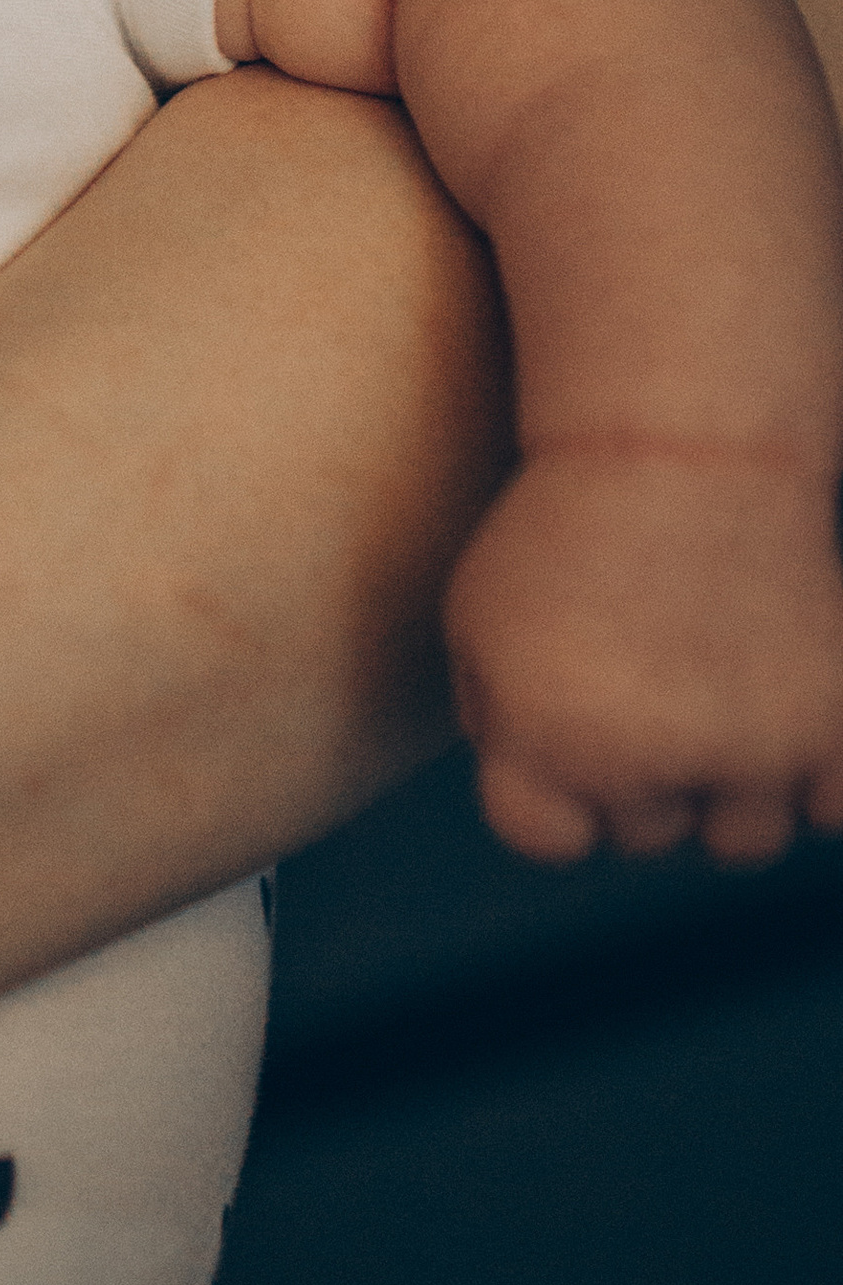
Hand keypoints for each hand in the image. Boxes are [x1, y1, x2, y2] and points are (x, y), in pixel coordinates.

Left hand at [446, 442, 842, 864]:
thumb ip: (493, 722)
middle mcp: (649, 760)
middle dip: (639, 770)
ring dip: (726, 779)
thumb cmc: (567, 527)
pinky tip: (780, 698)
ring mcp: (751, 749)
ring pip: (742, 834)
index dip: (550, 784)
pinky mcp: (836, 727)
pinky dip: (817, 771)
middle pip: (645, 834)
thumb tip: (540, 800)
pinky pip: (830, 809)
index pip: (542, 838)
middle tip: (643, 671)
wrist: (683, 446)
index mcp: (548, 738)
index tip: (564, 719)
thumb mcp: (477, 615)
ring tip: (707, 678)